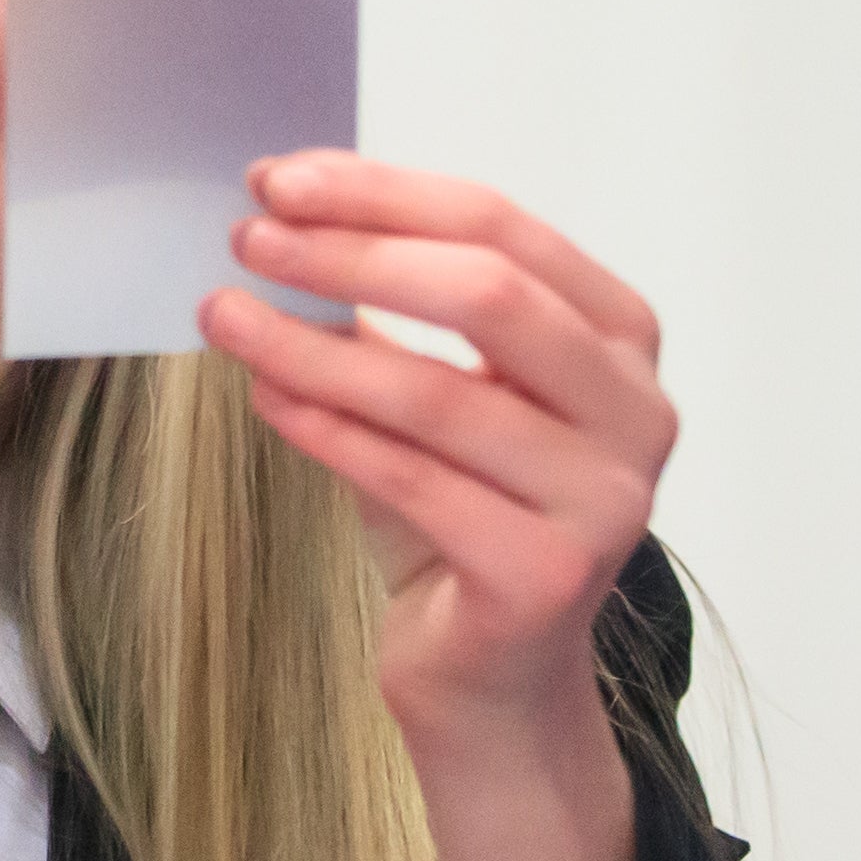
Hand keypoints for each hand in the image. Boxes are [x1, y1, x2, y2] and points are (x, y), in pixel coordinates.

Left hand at [201, 154, 677, 860]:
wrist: (487, 681)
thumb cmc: (459, 518)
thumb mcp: (434, 390)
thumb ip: (392, 306)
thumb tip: (288, 212)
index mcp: (618, 339)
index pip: (502, 228)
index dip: (383, 194)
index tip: (279, 180)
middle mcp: (634, 412)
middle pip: (488, 294)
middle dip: (353, 254)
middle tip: (249, 239)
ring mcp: (603, 500)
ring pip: (438, 392)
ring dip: (313, 345)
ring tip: (225, 316)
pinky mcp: (547, 577)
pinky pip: (413, 482)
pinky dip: (326, 431)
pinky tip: (264, 398)